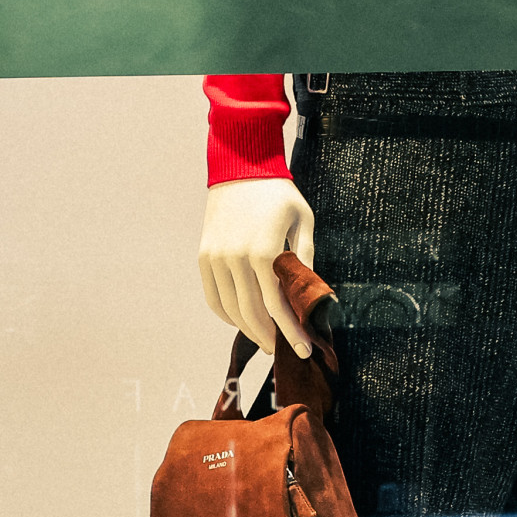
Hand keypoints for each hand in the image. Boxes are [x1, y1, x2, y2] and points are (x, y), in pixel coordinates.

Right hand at [198, 179, 318, 356]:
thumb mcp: (303, 221)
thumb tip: (312, 295)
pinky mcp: (204, 256)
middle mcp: (236, 258)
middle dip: (270, 337)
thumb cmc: (279, 194)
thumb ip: (305, 259)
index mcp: (264, 251)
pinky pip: (213, 297)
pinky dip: (227, 314)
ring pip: (230, 309)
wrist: (241, 166)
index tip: (303, 349)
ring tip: (265, 338)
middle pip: (252, 313)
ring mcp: (216, 258)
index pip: (277, 306)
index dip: (291, 332)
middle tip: (284, 350)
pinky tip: (242, 320)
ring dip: (248, 329)